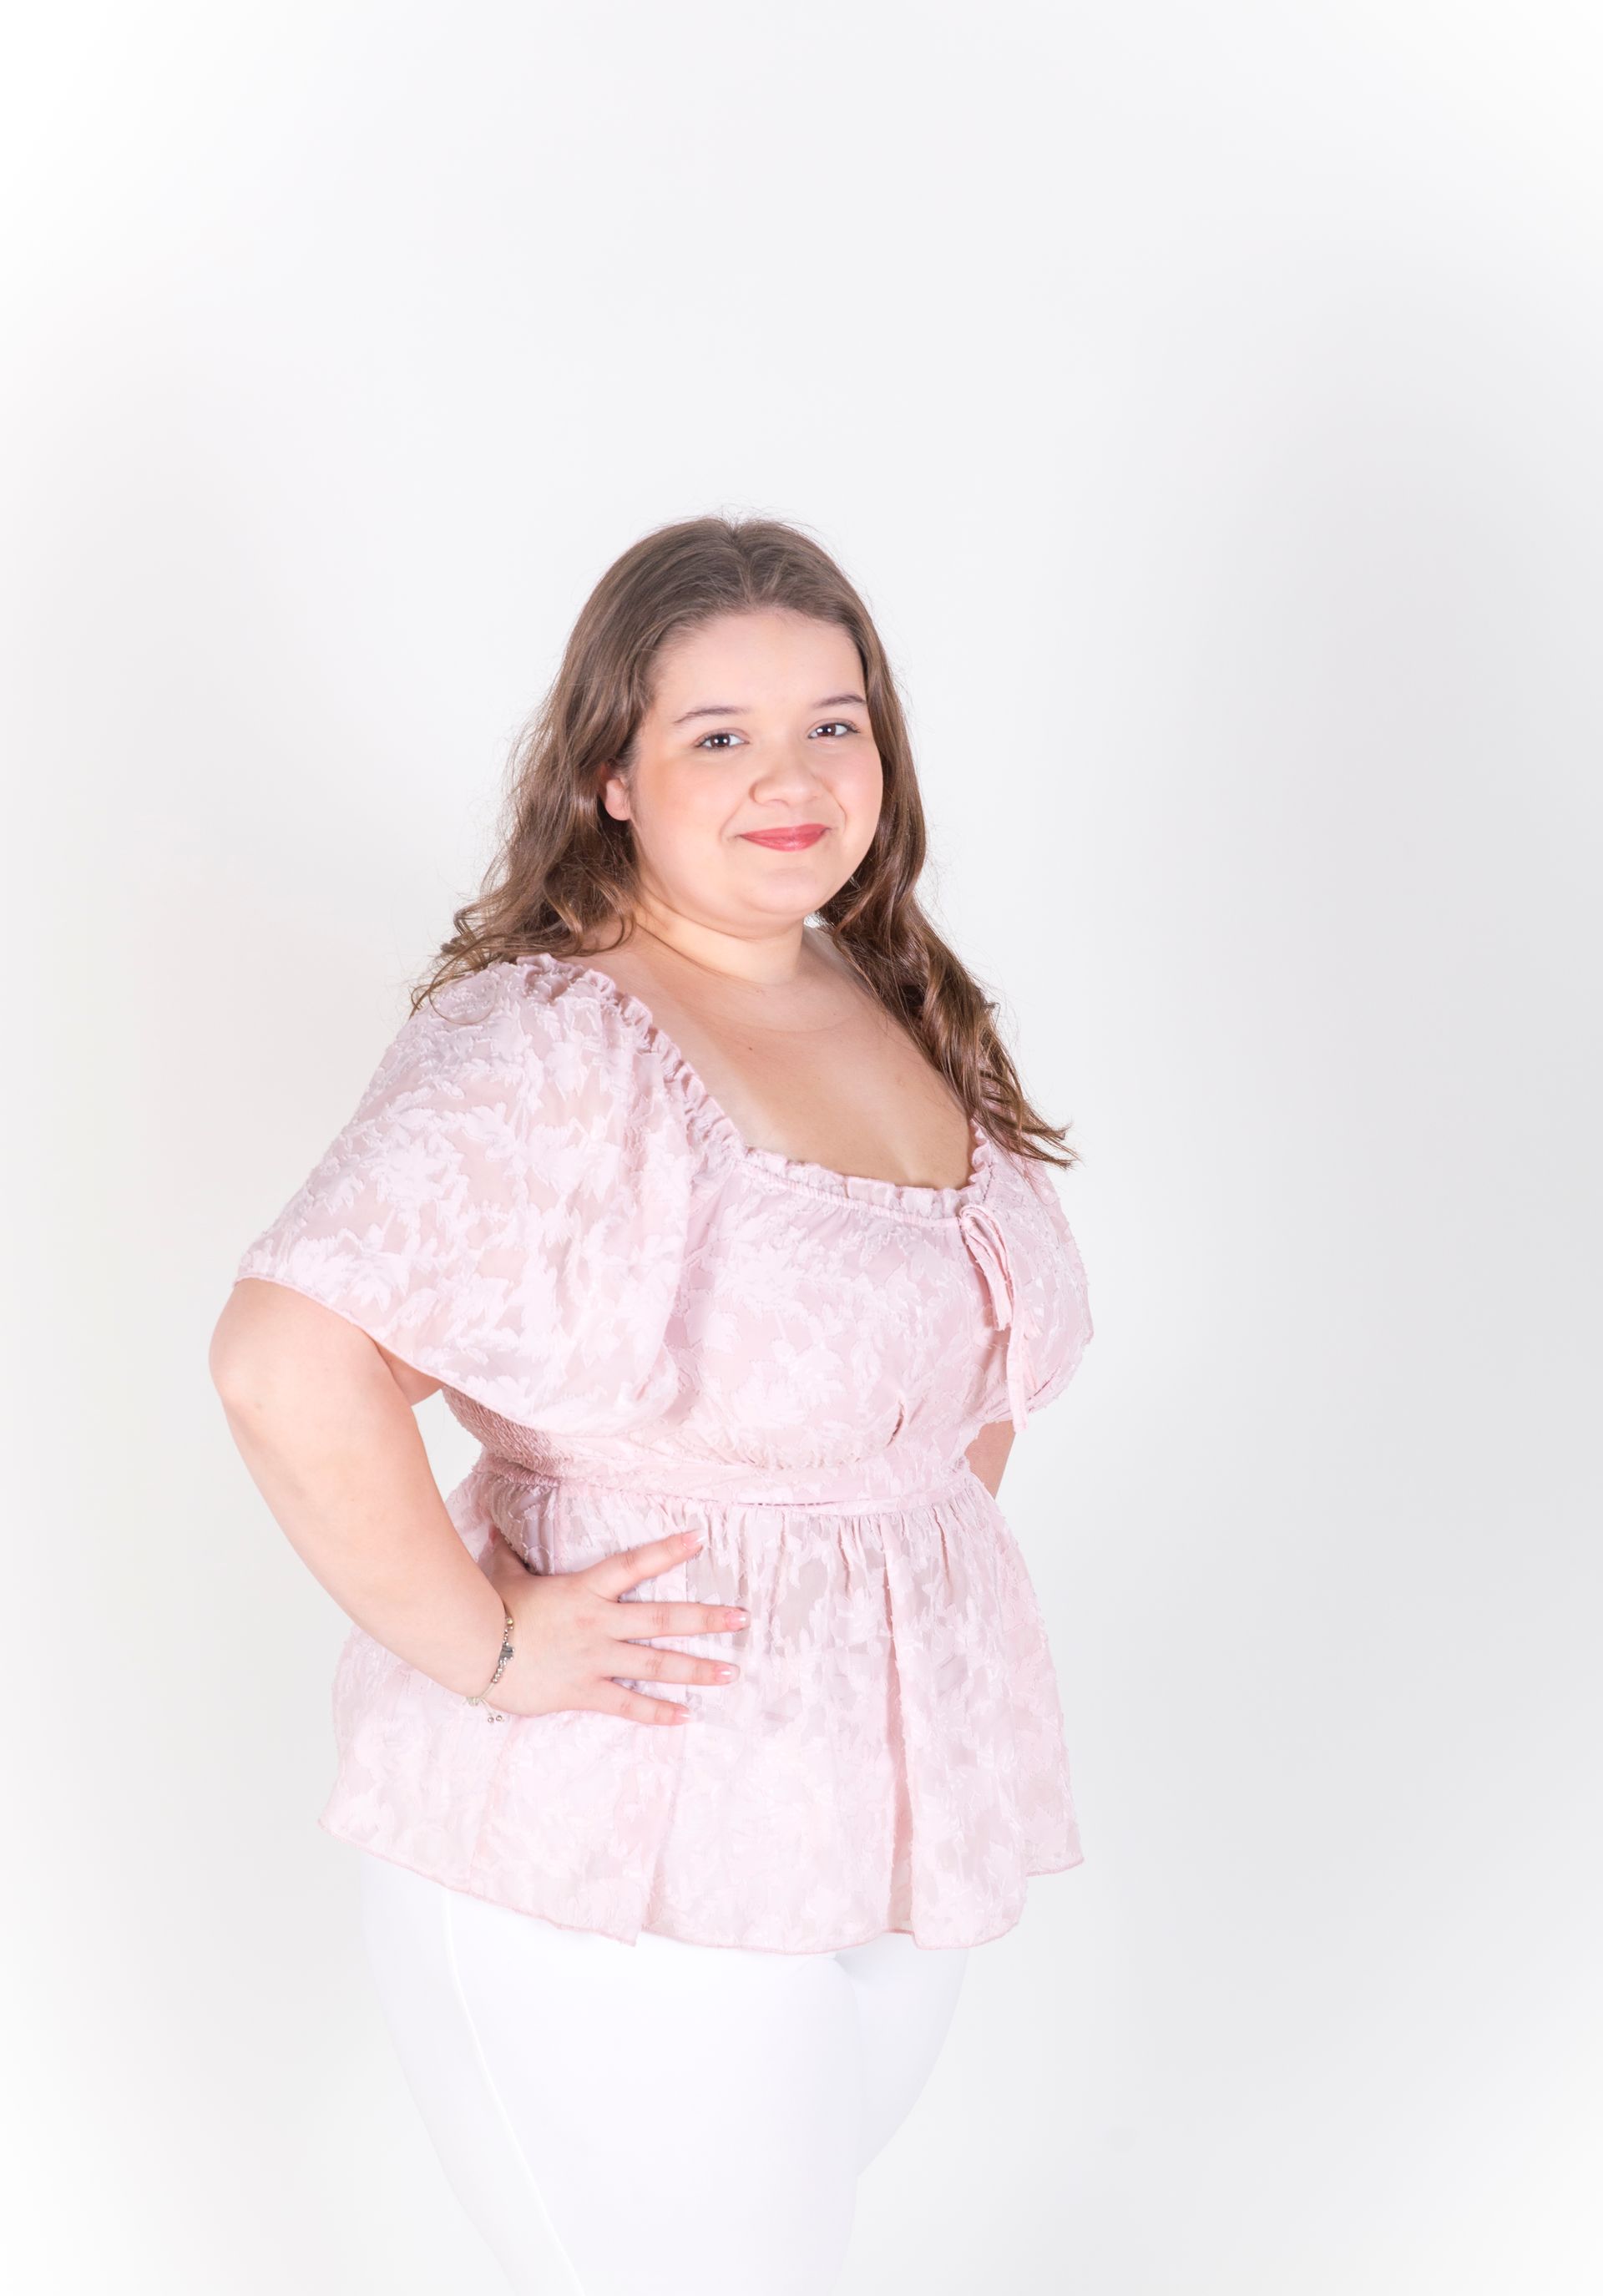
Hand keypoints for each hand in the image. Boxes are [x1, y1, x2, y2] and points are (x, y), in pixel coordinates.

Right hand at [477, 1525, 746, 1725]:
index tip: (700, 1539)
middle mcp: (599, 1622)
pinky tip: (685, 1717)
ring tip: (730, 1672)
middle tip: (742, 1618)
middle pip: (663, 1618)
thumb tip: (495, 1525)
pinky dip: (657, 1713)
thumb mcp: (504, 1573)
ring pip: (656, 1664)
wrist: (472, 1648)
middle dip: (706, 1619)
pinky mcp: (583, 1692)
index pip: (634, 1564)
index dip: (668, 1550)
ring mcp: (594, 1659)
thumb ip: (510, 1552)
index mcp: (585, 1589)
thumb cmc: (489, 1608)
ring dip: (696, 1669)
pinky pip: (627, 1706)